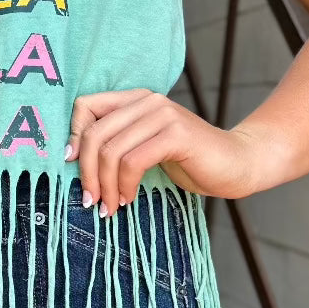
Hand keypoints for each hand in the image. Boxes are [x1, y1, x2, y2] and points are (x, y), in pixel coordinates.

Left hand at [66, 90, 283, 212]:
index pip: (85, 106)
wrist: (237, 164)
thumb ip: (116, 145)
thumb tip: (73, 159)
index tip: (72, 167)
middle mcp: (147, 101)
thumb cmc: (188, 161)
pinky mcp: (176, 134)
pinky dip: (126, 185)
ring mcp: (163, 114)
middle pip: (94, 133)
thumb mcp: (144, 149)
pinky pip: (133, 161)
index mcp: (135, 100)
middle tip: (91, 201)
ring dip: (106, 186)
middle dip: (85, 172)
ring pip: (111, 151)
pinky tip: (130, 199)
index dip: (73, 137)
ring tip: (110, 207)